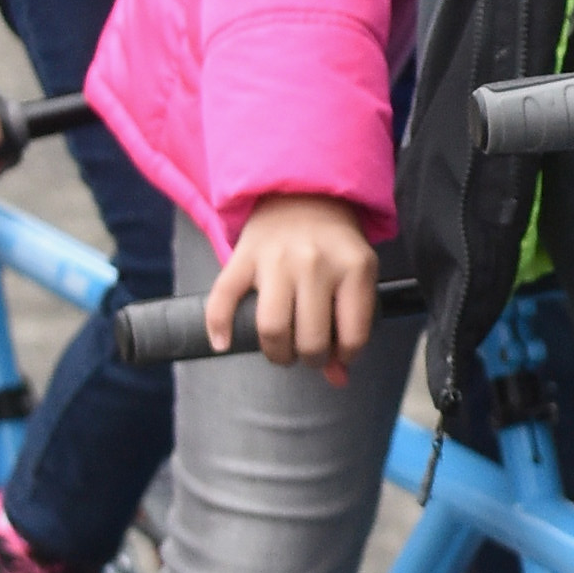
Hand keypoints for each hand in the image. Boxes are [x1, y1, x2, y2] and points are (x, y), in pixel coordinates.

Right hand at [210, 194, 379, 378]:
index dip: (345, 355)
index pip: (351, 336)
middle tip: (307, 353)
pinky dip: (219, 326)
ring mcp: (277, 259)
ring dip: (276, 353)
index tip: (338, 353)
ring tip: (281, 350)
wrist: (303, 193)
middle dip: (309, 359)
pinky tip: (223, 344)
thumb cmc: (334, 246)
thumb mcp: (355, 277)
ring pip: (271, 328)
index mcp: (354, 268)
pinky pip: (224, 298)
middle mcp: (316, 263)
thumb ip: (351, 327)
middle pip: (309, 339)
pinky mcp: (244, 256)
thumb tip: (338, 379)